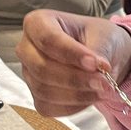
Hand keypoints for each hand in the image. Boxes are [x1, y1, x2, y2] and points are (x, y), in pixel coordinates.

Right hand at [16, 9, 130, 116]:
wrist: (102, 58)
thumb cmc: (98, 38)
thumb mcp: (103, 37)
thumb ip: (98, 52)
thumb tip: (98, 72)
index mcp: (38, 23)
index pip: (48, 39)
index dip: (71, 53)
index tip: (94, 63)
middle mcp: (27, 48)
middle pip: (42, 68)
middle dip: (74, 78)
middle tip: (102, 81)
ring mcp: (29, 74)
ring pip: (44, 90)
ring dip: (77, 94)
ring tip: (103, 89)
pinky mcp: (37, 96)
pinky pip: (49, 106)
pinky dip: (73, 105)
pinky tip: (91, 96)